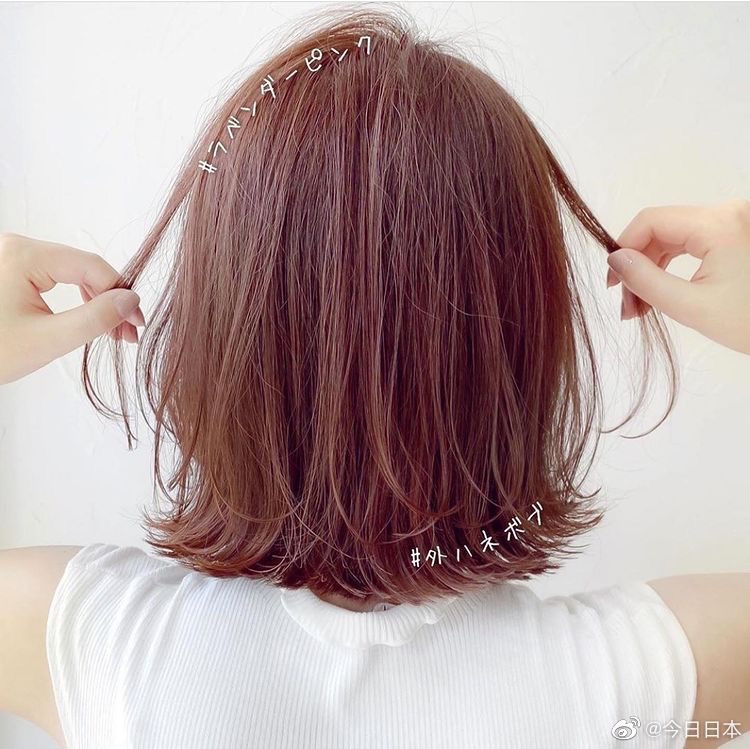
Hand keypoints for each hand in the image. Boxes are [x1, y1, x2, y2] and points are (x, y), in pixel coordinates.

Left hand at [0, 233, 144, 384]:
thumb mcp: (48, 340)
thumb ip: (95, 318)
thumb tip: (132, 301)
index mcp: (25, 255)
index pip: (92, 267)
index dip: (122, 295)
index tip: (137, 324)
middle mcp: (19, 246)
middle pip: (84, 268)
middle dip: (111, 300)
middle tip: (128, 333)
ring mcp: (14, 256)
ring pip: (73, 273)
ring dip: (97, 301)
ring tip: (113, 331)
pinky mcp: (12, 269)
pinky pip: (57, 278)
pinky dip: (77, 299)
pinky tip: (90, 320)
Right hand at [606, 199, 749, 354]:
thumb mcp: (691, 306)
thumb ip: (646, 281)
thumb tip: (615, 260)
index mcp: (718, 224)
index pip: (650, 221)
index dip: (622, 249)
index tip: (613, 285)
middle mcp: (727, 212)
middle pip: (660, 228)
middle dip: (637, 265)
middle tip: (628, 306)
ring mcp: (734, 221)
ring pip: (673, 237)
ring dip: (651, 268)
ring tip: (641, 306)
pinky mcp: (737, 234)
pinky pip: (691, 241)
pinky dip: (672, 265)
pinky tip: (661, 291)